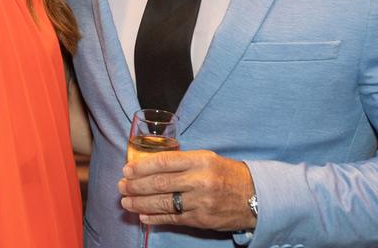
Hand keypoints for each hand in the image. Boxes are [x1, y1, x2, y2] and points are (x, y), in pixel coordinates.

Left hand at [118, 149, 255, 231]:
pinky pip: (173, 219)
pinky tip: (143, 216)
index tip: (127, 170)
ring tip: (126, 202)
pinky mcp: (202, 220)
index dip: (141, 167)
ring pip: (163, 203)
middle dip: (135, 186)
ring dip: (140, 203)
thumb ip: (182, 161)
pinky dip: (155, 218)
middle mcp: (200, 180)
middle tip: (121, 186)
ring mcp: (201, 202)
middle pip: (159, 183)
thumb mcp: (208, 159)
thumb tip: (149, 165)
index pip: (164, 161)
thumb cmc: (228, 174)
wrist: (256, 197)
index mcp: (201, 160)